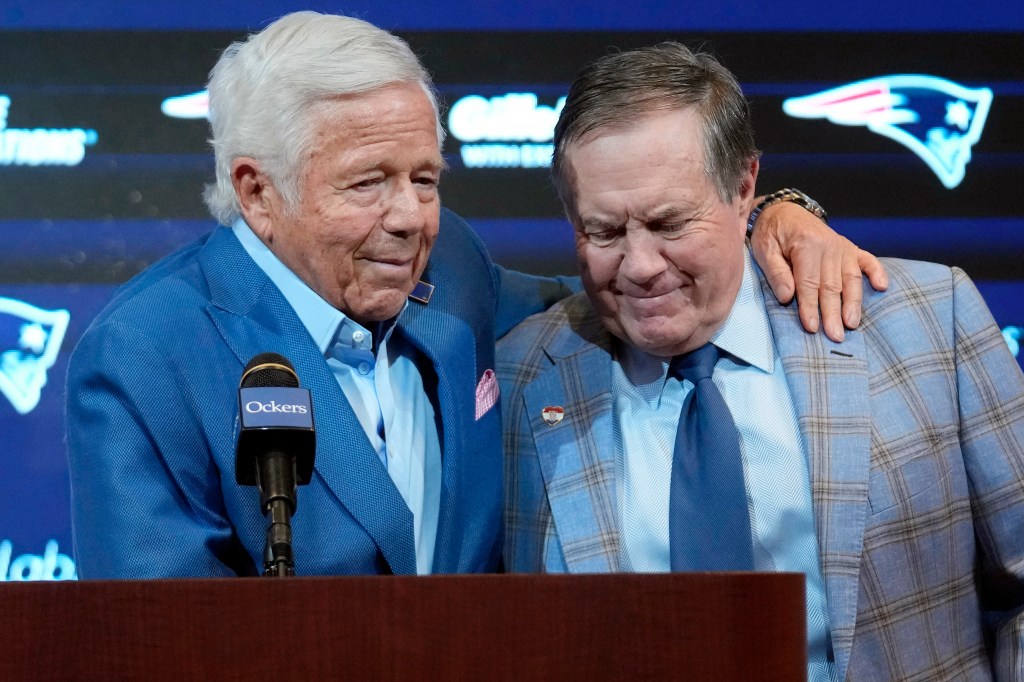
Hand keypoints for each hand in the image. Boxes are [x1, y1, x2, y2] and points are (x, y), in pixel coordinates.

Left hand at [750, 201, 887, 341]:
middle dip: (833, 313)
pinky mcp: (849, 248)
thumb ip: (776, 273)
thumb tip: (787, 297)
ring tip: (852, 323)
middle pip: (832, 285)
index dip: (810, 307)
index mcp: (806, 245)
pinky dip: (877, 272)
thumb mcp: (764, 250)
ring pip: (851, 278)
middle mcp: (829, 246)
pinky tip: (882, 287)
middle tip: (836, 336)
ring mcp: (842, 247)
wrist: (784, 211)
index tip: (812, 327)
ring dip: (853, 303)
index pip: (809, 283)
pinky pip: (867, 260)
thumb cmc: (771, 234)